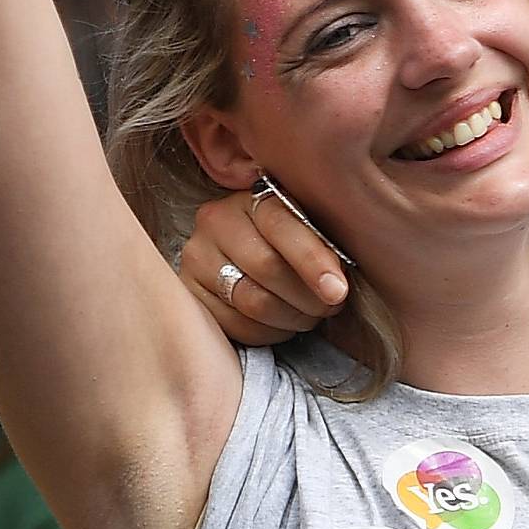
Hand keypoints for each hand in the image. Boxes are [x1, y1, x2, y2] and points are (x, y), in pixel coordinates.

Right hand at [177, 189, 348, 347]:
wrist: (241, 247)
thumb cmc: (289, 235)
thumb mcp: (306, 220)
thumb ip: (320, 236)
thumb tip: (339, 280)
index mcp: (253, 196)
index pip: (284, 227)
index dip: (314, 262)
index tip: (338, 291)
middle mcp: (216, 221)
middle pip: (267, 267)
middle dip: (306, 295)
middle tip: (330, 306)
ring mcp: (196, 258)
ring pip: (251, 300)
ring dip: (290, 317)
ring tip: (311, 316)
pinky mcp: (189, 293)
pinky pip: (233, 325)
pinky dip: (267, 332)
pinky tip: (283, 325)